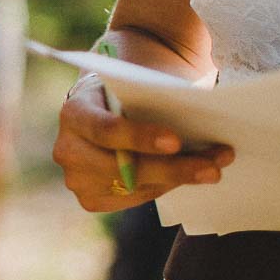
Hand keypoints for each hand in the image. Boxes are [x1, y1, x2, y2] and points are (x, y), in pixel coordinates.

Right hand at [53, 77, 231, 211]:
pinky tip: (185, 175)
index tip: (176, 142)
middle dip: (169, 169)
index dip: (139, 137)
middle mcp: (67, 149)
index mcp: (74, 111)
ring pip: (130, 187)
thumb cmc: (137, 89)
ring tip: (213, 169)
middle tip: (212, 168)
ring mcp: (76, 177)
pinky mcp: (91, 198)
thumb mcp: (144, 81)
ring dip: (175, 179)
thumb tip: (201, 101)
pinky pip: (132, 198)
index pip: (105, 129)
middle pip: (118, 167)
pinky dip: (163, 188)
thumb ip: (163, 90)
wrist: (119, 105)